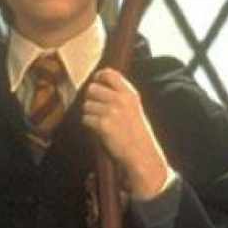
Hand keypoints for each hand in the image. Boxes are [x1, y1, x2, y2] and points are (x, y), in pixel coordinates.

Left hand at [81, 68, 169, 200]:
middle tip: (96, 108)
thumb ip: (120, 95)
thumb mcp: (134, 108)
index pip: (109, 73)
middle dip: (90, 98)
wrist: (142, 154)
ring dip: (89, 113)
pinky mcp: (103, 125)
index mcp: (130, 93)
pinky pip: (85, 118)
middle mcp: (121, 100)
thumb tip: (98, 84)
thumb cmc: (137, 133)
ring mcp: (112, 112)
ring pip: (86, 104)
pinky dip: (88, 124)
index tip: (96, 82)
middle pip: (92, 88)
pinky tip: (97, 130)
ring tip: (98, 121)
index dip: (98, 77)